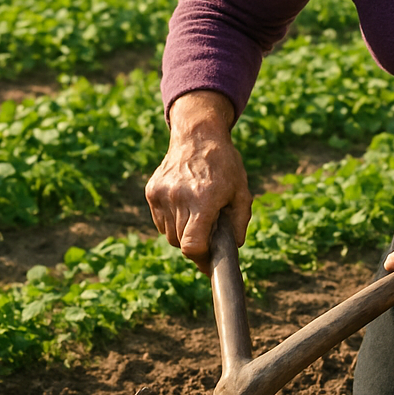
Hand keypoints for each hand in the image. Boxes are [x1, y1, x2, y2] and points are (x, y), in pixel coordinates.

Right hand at [144, 90, 252, 272]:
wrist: (198, 135)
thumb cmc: (225, 165)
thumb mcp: (242, 192)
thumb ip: (238, 224)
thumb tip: (231, 250)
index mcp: (204, 199)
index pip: (192, 245)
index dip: (201, 257)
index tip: (209, 259)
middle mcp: (179, 197)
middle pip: (181, 243)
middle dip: (196, 243)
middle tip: (209, 230)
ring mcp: (162, 194)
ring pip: (169, 234)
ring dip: (183, 231)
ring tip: (198, 211)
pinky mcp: (151, 191)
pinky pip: (161, 221)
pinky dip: (173, 220)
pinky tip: (185, 203)